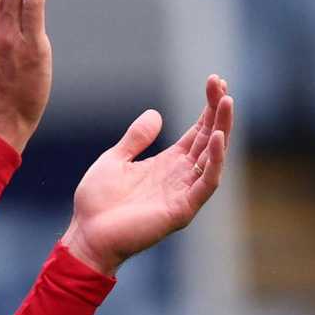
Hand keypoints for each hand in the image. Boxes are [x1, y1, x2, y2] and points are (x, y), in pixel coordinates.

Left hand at [61, 75, 234, 275]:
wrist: (87, 233)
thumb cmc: (98, 201)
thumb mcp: (115, 160)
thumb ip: (136, 139)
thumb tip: (156, 114)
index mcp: (167, 164)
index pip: (197, 132)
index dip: (207, 109)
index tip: (214, 81)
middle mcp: (182, 176)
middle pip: (209, 139)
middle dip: (218, 112)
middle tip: (222, 85)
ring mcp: (185, 193)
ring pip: (214, 157)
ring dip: (222, 129)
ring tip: (227, 101)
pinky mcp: (183, 209)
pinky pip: (206, 183)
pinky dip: (215, 161)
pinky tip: (217, 137)